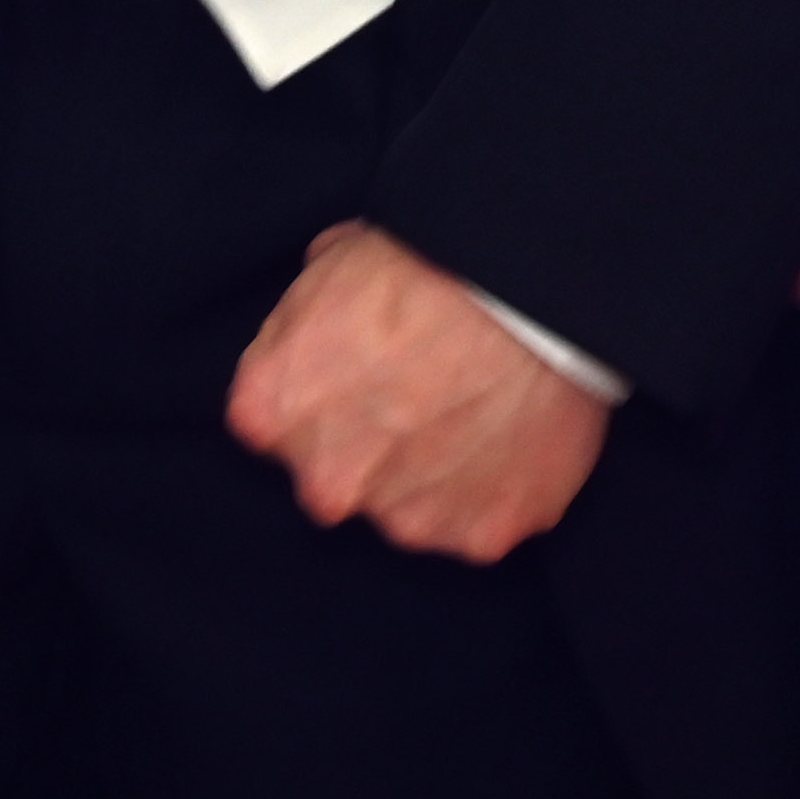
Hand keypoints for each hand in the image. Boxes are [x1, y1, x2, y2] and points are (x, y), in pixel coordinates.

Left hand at [223, 221, 609, 562]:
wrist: (528, 289)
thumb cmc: (427, 261)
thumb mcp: (330, 261)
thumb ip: (302, 329)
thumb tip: (316, 338)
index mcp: (271, 412)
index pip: (275, 422)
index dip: (321, 394)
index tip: (360, 368)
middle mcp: (325, 482)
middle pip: (336, 477)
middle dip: (369, 445)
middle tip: (421, 390)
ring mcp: (403, 518)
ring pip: (407, 506)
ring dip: (431, 472)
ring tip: (475, 409)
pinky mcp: (478, 537)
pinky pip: (476, 522)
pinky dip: (492, 491)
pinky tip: (511, 437)